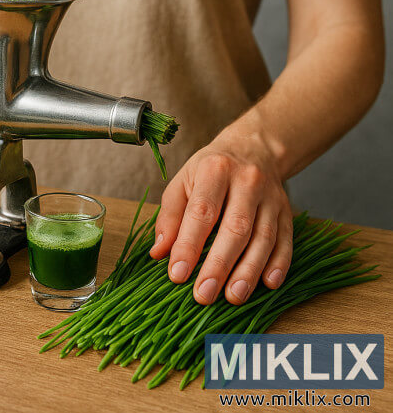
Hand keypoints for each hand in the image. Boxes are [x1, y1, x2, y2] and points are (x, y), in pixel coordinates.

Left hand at [149, 129, 293, 304]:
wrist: (253, 149)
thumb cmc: (210, 171)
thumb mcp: (182, 182)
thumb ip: (169, 218)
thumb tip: (159, 253)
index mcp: (215, 170)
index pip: (201, 212)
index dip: (188, 245)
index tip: (177, 274)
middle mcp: (247, 182)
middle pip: (235, 228)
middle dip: (219, 265)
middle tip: (204, 294)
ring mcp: (271, 198)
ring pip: (263, 238)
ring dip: (249, 271)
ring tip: (233, 297)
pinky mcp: (287, 212)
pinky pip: (286, 241)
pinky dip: (279, 264)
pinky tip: (268, 284)